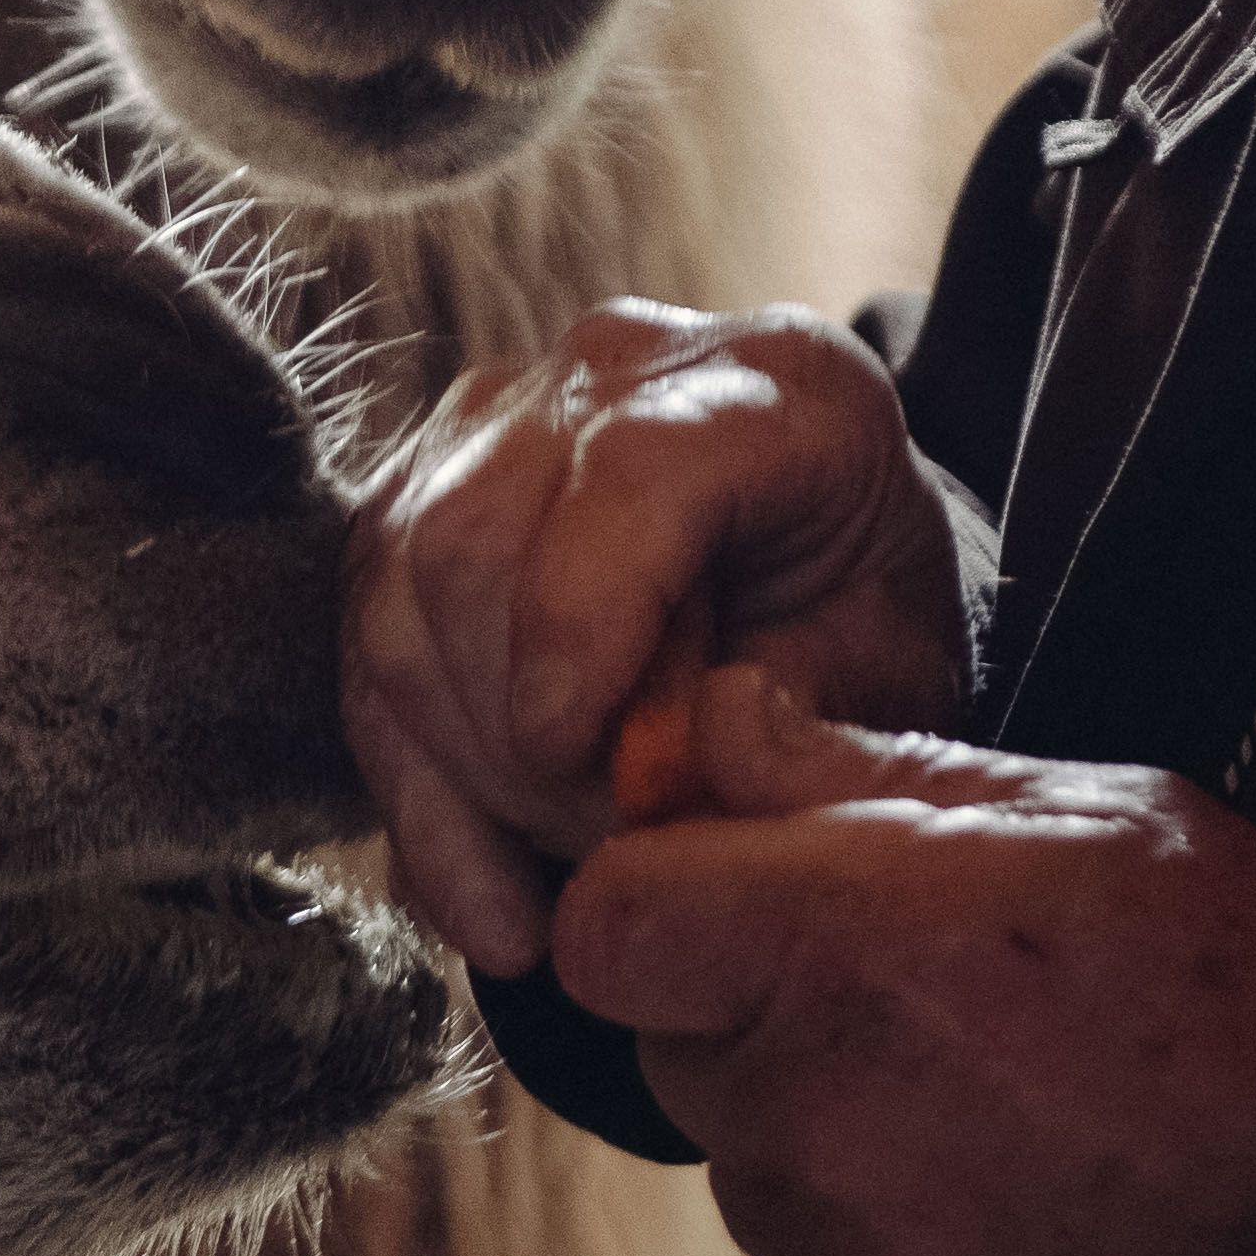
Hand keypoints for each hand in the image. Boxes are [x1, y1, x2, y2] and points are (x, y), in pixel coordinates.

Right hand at [345, 301, 977, 974]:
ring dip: (460, 765)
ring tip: (554, 871)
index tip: (579, 772)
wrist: (822, 570)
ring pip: (397, 589)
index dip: (580, 629)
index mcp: (766, 386)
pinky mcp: (419, 483)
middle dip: (515, 733)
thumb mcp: (887, 679)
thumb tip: (654, 787)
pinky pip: (368, 635)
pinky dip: (412, 781)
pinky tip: (477, 887)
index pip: (629, 477)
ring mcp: (496, 414)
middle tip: (602, 854)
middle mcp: (613, 368)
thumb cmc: (864, 620)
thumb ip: (785, 727)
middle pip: (477, 534)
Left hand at [548, 670, 1255, 1255]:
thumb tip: (725, 729)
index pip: (609, 925)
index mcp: (836, 951)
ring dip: (840, 1142)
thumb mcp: (1098, 815)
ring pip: (768, 1179)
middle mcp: (810, 1119)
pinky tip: (1044, 1228)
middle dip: (763, 1017)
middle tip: (930, 1006)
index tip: (748, 895)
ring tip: (1014, 1120)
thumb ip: (872, 775)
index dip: (665, 901)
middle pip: (684, 1052)